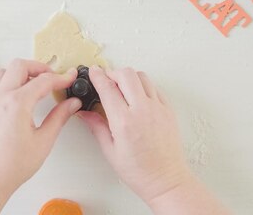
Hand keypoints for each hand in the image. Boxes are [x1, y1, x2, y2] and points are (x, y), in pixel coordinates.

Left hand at [0, 59, 80, 214]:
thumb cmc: (12, 166)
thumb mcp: (44, 141)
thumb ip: (59, 117)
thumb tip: (72, 103)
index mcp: (17, 103)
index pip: (43, 80)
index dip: (61, 78)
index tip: (71, 78)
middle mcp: (0, 98)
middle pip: (20, 66)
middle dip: (40, 68)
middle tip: (54, 78)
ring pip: (4, 71)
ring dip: (22, 72)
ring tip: (37, 83)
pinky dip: (10, 81)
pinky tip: (21, 94)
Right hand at [78, 67, 228, 214]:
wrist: (166, 180)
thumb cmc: (139, 171)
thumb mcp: (110, 151)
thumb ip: (97, 127)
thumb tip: (84, 113)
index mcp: (124, 122)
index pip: (107, 88)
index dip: (97, 76)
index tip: (93, 72)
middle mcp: (142, 110)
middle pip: (127, 74)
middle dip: (113, 72)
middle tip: (106, 80)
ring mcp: (158, 108)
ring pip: (142, 76)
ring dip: (129, 78)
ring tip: (122, 89)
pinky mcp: (168, 110)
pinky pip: (155, 88)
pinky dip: (143, 87)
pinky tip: (137, 98)